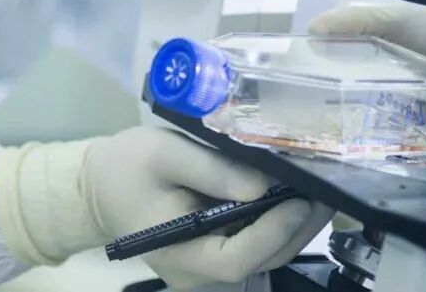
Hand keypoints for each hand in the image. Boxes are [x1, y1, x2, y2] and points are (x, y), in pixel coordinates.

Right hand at [86, 128, 331, 288]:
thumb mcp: (165, 155)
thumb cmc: (127, 168)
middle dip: (297, 228)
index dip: (273, 233)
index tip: (299, 201)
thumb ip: (214, 170)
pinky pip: (254, 242)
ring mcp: (208, 265)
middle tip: (325, 191)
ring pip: (264, 255)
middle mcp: (199, 272)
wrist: (99, 186)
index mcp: (181, 254)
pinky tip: (292, 193)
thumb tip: (264, 184)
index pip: (238, 258)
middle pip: (261, 260)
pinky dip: (277, 221)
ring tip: (318, 189)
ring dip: (294, 225)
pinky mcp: (216, 250)